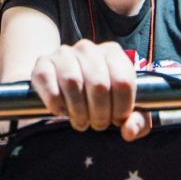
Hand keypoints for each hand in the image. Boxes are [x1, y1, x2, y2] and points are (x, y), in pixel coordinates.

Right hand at [30, 39, 150, 140]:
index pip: (123, 82)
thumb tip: (129, 131)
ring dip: (78, 112)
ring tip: (81, 120)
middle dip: (100, 114)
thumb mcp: (124, 109)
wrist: (61, 83)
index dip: (121, 108)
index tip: (117, 119)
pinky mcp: (43, 64)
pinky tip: (62, 111)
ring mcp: (64, 53)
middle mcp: (88, 48)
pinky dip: (57, 106)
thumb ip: (137, 122)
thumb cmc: (100, 98)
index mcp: (113, 53)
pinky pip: (49, 86)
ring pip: (73, 83)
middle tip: (97, 124)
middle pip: (99, 85)